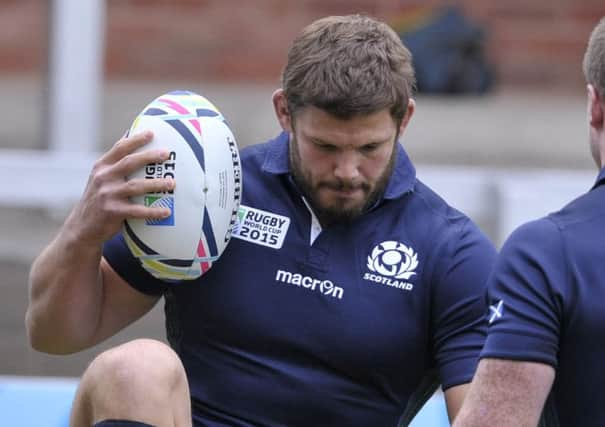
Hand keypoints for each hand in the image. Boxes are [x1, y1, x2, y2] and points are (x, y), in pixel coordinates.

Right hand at [67, 131, 174, 245]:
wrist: (82, 228)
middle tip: (166, 154)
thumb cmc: (99, 200)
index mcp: (101, 167)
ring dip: (156, 184)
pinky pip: (137, 211)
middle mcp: (103, 178)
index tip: (151, 133)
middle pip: (129, 162)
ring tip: (172, 183)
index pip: (119, 148)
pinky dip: (153, 211)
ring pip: (135, 186)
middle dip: (149, 156)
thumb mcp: (100, 180)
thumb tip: (137, 150)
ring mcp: (107, 195)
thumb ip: (115, 167)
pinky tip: (166, 211)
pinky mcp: (112, 212)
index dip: (135, 140)